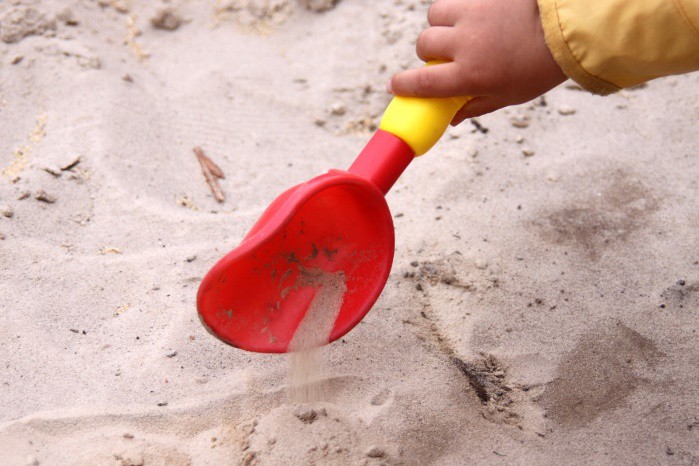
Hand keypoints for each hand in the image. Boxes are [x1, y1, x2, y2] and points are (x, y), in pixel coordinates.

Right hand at [387, 0, 566, 124]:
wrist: (567, 27)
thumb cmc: (539, 67)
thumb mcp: (508, 96)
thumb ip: (474, 106)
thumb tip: (450, 119)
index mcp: (470, 76)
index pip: (422, 83)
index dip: (402, 86)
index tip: (394, 86)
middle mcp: (465, 44)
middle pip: (424, 46)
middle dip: (429, 53)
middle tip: (444, 57)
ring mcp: (472, 15)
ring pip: (434, 17)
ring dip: (440, 26)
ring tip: (458, 32)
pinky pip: (452, 0)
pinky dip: (455, 9)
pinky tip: (471, 16)